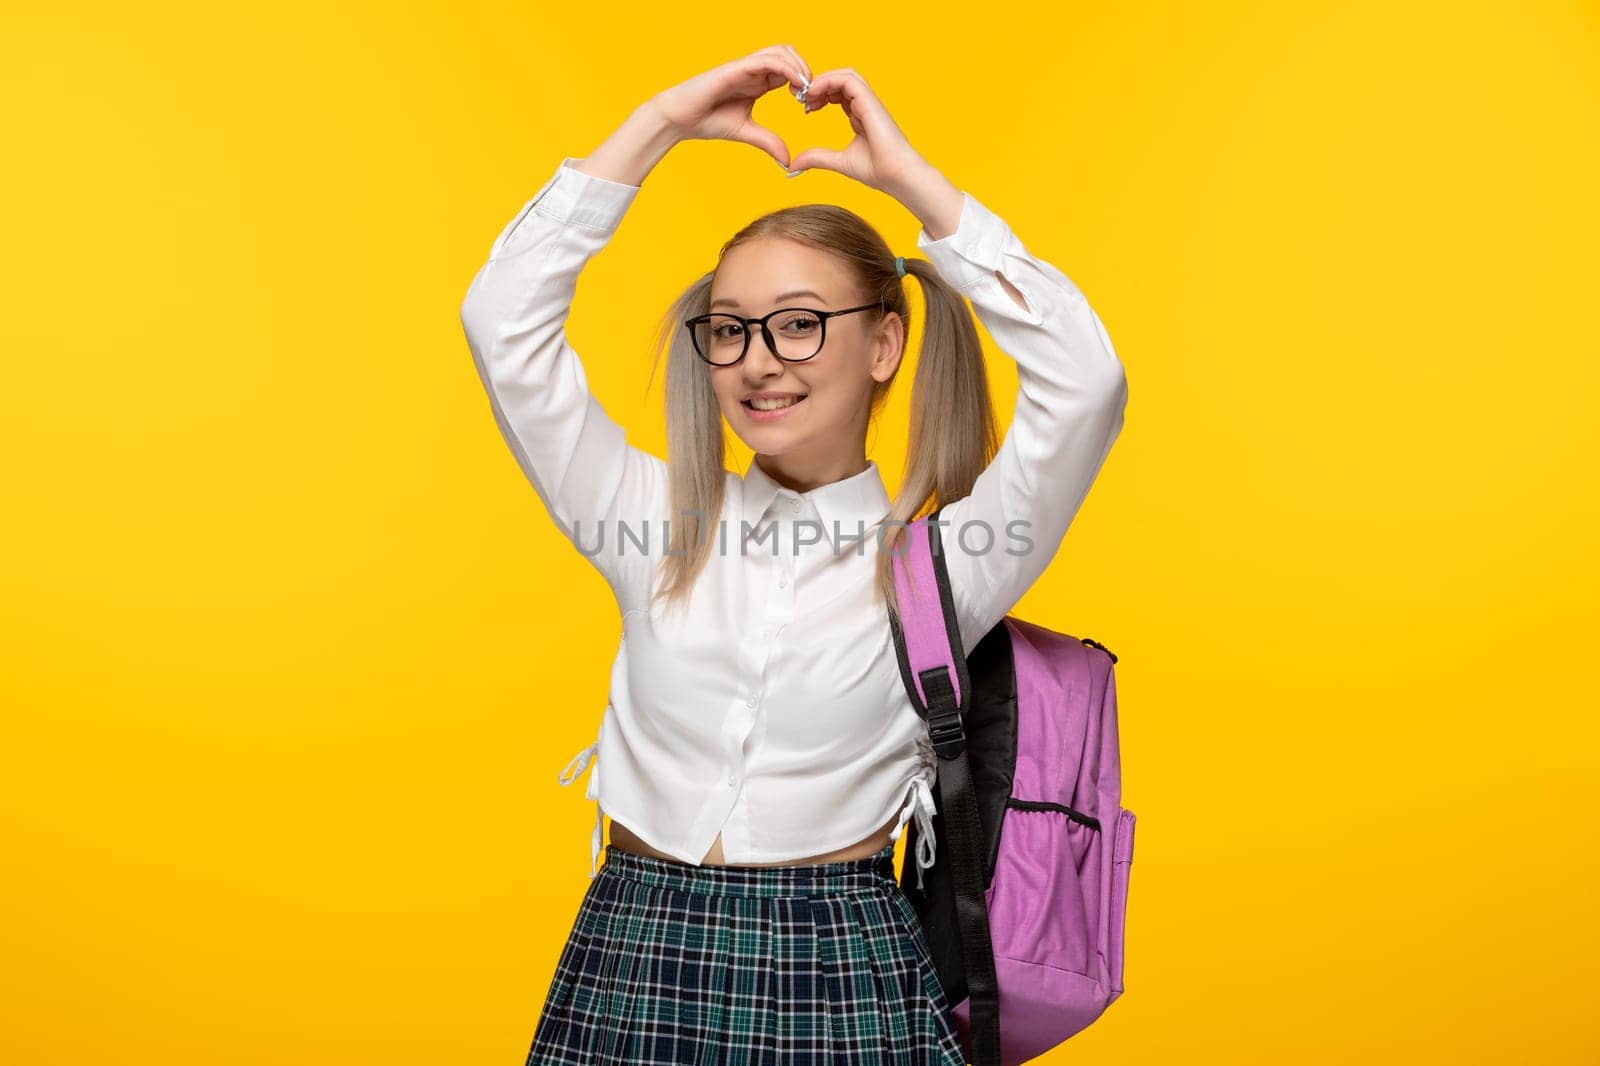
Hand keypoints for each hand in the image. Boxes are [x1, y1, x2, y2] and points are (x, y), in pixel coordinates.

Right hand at [648, 46, 812, 168]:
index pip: (788, 71)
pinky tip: (795, 84)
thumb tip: (788, 160)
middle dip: (806, 70)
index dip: (804, 82)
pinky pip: (766, 60)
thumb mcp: (746, 132)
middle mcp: (753, 70)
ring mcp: (744, 67)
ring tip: (806, 88)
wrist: (679, 119)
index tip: (810, 103)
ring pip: (781, 51)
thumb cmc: (706, 121)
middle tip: (812, 94)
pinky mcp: (736, 68)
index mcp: (757, 82)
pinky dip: (786, 68)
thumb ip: (768, 142)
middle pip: (789, 55)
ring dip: (798, 65)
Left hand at [788, 68, 925, 192]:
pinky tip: (815, 93)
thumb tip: (794, 165)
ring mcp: (869, 102)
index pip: (839, 93)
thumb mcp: (838, 161)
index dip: (820, 95)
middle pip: (841, 80)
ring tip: (808, 94)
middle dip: (820, 85)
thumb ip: (817, 158)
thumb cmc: (877, 170)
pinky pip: (849, 80)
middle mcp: (865, 105)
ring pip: (846, 75)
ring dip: (824, 80)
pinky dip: (830, 81)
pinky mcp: (870, 101)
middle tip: (803, 99)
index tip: (806, 108)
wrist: (896, 175)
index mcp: (860, 116)